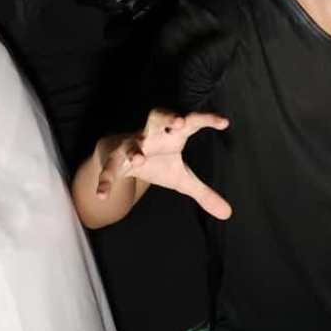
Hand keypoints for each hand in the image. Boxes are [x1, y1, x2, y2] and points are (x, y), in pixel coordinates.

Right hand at [97, 108, 232, 219]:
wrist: (120, 155)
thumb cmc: (157, 162)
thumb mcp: (181, 178)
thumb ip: (204, 193)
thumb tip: (228, 213)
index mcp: (172, 135)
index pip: (191, 122)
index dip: (206, 120)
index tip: (224, 123)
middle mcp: (152, 134)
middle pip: (157, 116)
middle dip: (167, 116)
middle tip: (179, 121)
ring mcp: (131, 145)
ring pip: (131, 142)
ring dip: (134, 149)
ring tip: (139, 159)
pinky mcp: (114, 159)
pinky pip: (109, 168)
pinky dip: (105, 180)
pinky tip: (102, 195)